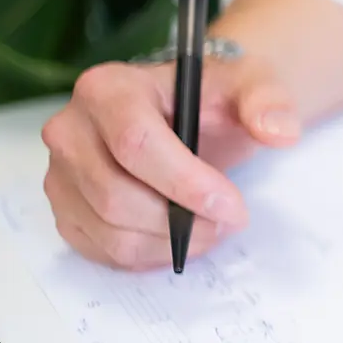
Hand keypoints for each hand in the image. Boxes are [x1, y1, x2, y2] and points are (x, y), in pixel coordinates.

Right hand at [41, 54, 300, 269]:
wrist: (194, 115)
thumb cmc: (215, 100)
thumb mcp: (250, 87)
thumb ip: (269, 102)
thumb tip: (280, 131)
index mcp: (107, 89)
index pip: (135, 145)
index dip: (187, 185)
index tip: (233, 208)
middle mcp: (70, 129)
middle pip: (115, 196)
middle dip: (180, 222)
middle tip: (228, 222)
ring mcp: (62, 173)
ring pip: (109, 231)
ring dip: (169, 244)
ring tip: (210, 230)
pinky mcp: (68, 209)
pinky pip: (102, 250)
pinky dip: (148, 255)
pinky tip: (179, 239)